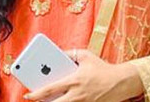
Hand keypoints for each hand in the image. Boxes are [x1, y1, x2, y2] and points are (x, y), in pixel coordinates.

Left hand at [23, 49, 142, 101]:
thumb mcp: (86, 55)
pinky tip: (62, 100)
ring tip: (47, 100)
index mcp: (74, 80)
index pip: (51, 89)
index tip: (28, 95)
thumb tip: (58, 53)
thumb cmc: (102, 68)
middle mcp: (78, 94)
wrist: (122, 81)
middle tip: (35, 100)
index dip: (37, 94)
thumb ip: (70, 53)